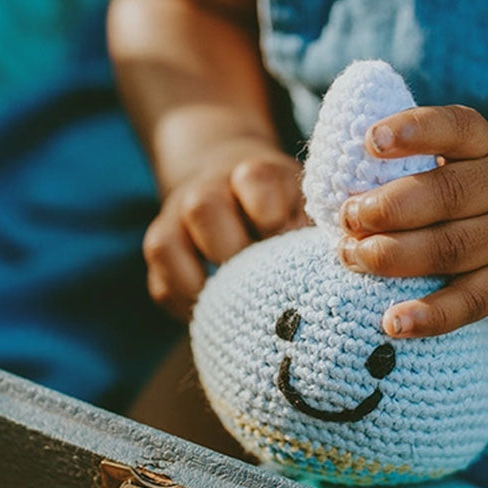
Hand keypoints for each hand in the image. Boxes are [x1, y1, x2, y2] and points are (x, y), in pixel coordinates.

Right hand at [143, 136, 306, 319]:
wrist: (229, 181)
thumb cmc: (281, 205)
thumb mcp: (303, 201)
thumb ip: (312, 227)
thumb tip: (327, 268)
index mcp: (251, 172)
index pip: (255, 181)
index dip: (274, 218)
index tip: (290, 242)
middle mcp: (205, 190)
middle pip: (204, 209)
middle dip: (235, 250)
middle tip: (264, 278)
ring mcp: (174, 220)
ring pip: (166, 245)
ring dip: (203, 282)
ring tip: (238, 303)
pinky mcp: (161, 254)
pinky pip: (160, 286)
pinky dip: (188, 306)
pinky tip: (220, 314)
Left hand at [337, 105, 487, 336]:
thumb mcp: (483, 153)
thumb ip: (430, 156)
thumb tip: (343, 176)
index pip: (457, 128)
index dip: (415, 131)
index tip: (372, 140)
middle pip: (447, 195)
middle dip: (388, 207)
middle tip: (348, 215)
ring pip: (451, 249)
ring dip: (394, 256)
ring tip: (351, 257)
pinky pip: (470, 302)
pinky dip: (430, 315)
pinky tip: (392, 322)